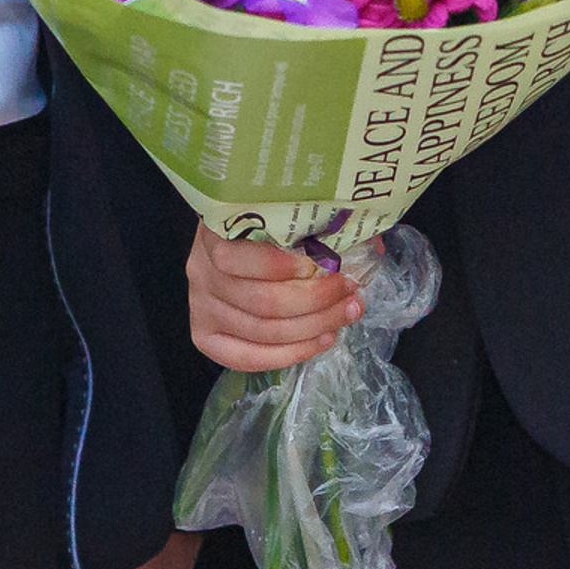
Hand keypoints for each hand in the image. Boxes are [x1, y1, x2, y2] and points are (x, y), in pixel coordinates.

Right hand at [188, 227, 361, 372]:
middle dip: (316, 302)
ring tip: (346, 315)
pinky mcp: (204, 335)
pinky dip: (290, 354)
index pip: (236, 259)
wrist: (229, 239)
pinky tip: (321, 340)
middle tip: (352, 292)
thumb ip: (316, 222)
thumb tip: (369, 245)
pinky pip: (247, 358)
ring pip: (262, 332)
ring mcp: (200, 306)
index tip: (322, 263)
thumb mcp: (282, 210)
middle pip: (261, 302)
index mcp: (212, 233)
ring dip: (313, 328)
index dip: (280, 267)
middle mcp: (199, 272)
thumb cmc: (262, 221)